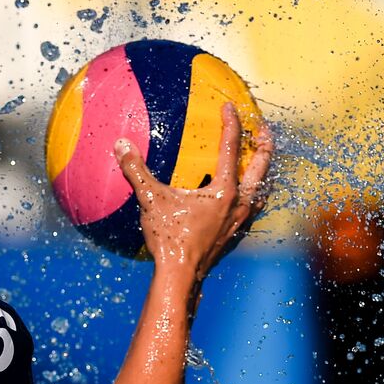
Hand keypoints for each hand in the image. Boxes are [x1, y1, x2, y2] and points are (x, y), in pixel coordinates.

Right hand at [115, 102, 273, 281]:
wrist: (181, 276)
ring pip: (262, 188)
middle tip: (263, 129)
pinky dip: (252, 195)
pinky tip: (241, 198)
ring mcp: (240, 220)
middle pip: (261, 166)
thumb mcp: (151, 201)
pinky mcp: (235, 234)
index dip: (231, 123)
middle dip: (264, 144)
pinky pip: (251, 208)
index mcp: (225, 189)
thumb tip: (120, 146)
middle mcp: (240, 202)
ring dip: (262, 172)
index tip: (230, 107)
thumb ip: (137, 171)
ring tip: (259, 163)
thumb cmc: (169, 238)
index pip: (231, 147)